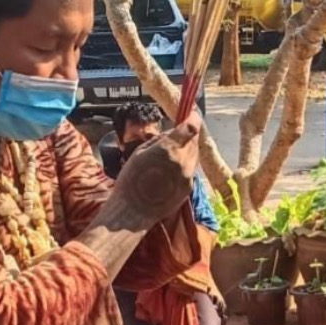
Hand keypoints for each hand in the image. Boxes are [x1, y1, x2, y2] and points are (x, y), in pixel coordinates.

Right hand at [114, 109, 201, 226]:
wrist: (134, 211)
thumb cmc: (131, 180)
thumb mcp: (140, 153)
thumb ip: (160, 140)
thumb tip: (174, 132)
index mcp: (168, 150)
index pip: (191, 128)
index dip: (193, 118)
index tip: (192, 113)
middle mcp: (182, 162)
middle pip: (194, 141)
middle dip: (188, 135)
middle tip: (178, 134)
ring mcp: (188, 177)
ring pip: (194, 155)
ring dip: (187, 150)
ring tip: (170, 154)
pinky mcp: (189, 188)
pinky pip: (191, 169)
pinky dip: (185, 164)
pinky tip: (170, 170)